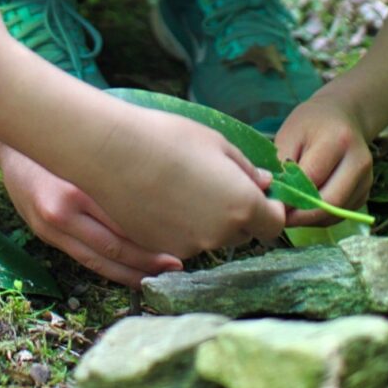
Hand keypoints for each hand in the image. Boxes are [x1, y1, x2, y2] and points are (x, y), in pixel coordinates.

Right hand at [0, 144, 182, 288]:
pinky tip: (128, 272)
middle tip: (177, 266)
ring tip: (158, 277)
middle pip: (114, 246)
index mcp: (79, 185)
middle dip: (148, 261)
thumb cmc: (61, 141)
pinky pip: (83, 258)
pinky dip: (108, 268)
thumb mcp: (91, 148)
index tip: (182, 242)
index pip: (125, 219)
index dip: (155, 236)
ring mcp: (52, 226)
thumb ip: (121, 169)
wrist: (12, 145)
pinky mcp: (45, 235)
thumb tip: (165, 187)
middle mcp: (63, 210)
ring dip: (130, 273)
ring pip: (99, 260)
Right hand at [87, 108, 285, 257]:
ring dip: (205, 222)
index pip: (274, 225)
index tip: (258, 195)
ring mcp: (188, 246)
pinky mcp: (159, 249)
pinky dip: (178, 227)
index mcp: (242, 206)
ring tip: (181, 188)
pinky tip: (161, 200)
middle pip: (241, 234)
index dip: (269, 210)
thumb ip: (245, 169)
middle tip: (213, 185)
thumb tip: (263, 183)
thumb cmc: (169, 138)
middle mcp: (219, 234)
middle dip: (236, 215)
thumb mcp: (216, 144)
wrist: (113, 153)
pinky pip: (180, 242)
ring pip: (208, 238)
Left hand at [274, 93, 372, 226]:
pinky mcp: (366, 192)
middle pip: (330, 202)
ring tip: (289, 212)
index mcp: (338, 141)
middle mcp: (359, 162)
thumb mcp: (289, 135)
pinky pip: (341, 214)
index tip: (270, 204)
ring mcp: (366, 179)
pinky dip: (320, 217)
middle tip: (278, 217)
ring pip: (336, 213)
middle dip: (301, 215)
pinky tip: (305, 208)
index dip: (290, 197)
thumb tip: (274, 198)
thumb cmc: (310, 124)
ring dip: (310, 219)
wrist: (342, 116)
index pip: (313, 178)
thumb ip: (282, 165)